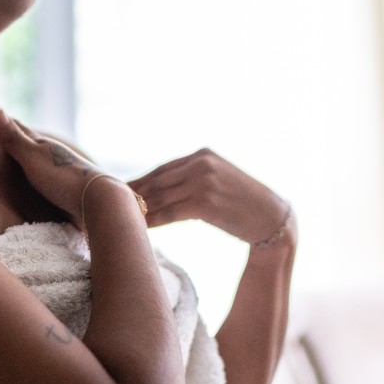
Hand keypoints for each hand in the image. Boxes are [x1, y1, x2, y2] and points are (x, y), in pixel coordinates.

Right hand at [0, 108, 100, 220]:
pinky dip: (33, 178)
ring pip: (37, 162)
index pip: (19, 128)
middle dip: (14, 137)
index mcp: (43, 145)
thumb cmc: (62, 178)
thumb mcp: (33, 157)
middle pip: (28, 144)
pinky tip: (32, 185)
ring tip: (9, 159)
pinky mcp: (65, 190)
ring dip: (24, 159)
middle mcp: (52, 155)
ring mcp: (60, 172)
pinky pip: (44, 181)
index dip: (4, 120)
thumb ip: (15, 138)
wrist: (97, 201)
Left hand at [128, 148, 290, 244]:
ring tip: (121, 220)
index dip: (140, 183)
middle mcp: (201, 164)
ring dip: (139, 210)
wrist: (273, 218)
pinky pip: (170, 213)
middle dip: (134, 196)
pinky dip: (153, 220)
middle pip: (157, 181)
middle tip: (110, 208)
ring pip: (160, 197)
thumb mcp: (219, 180)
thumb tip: (162, 191)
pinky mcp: (206, 203)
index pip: (162, 169)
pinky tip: (141, 229)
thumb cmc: (244, 204)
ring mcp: (204, 182)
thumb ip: (193, 179)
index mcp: (203, 155)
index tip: (121, 194)